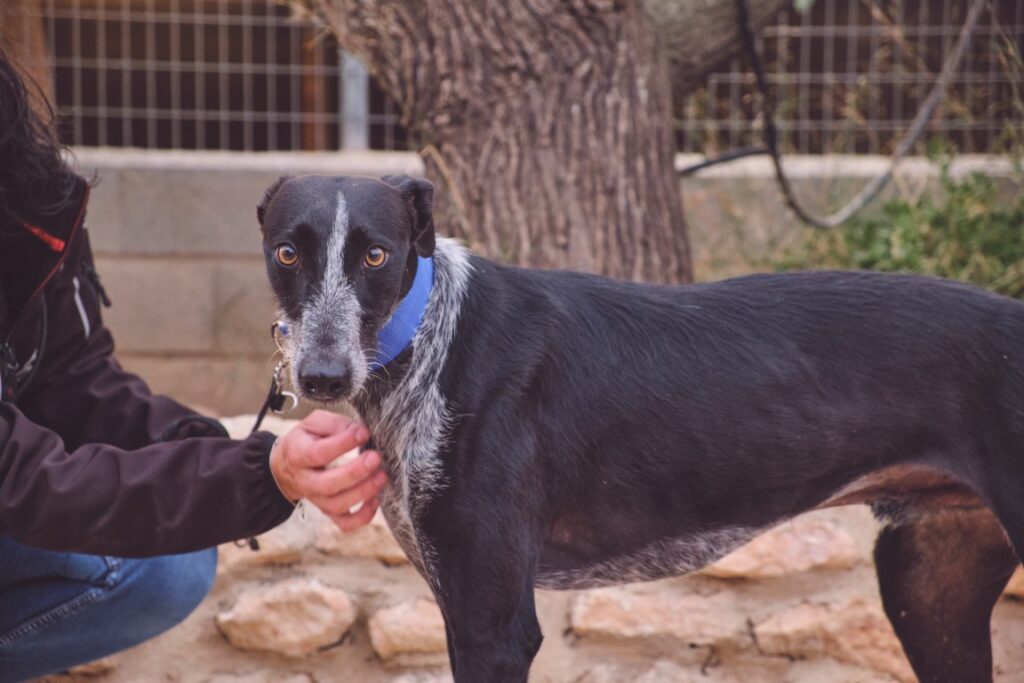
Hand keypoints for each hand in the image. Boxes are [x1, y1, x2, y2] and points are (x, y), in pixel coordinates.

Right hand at [270, 410, 387, 531]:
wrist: (287, 467)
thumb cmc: (307, 440)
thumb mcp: (313, 424)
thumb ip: (335, 424)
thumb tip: (359, 430)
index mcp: (299, 455)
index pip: (319, 453)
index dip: (343, 444)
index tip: (364, 433)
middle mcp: (306, 481)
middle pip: (327, 485)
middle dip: (355, 473)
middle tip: (376, 458)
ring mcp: (317, 499)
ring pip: (337, 505)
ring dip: (363, 492)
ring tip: (382, 475)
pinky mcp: (328, 511)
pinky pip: (344, 523)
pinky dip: (362, 517)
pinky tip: (376, 499)